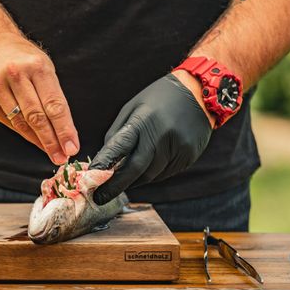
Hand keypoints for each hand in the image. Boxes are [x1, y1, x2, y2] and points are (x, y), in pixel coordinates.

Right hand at [0, 34, 78, 164]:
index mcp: (37, 66)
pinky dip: (22, 132)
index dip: (64, 129)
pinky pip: (7, 121)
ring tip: (51, 152)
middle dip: (52, 140)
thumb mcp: (43, 68)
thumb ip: (52, 96)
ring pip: (21, 122)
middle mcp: (15, 74)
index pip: (54, 104)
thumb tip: (64, 131)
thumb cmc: (23, 60)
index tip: (71, 147)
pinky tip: (33, 139)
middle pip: (37, 116)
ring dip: (38, 140)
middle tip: (61, 156)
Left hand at [90, 72, 212, 203]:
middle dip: (115, 185)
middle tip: (99, 197)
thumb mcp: (133, 107)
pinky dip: (151, 175)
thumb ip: (117, 134)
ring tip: (120, 182)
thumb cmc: (158, 99)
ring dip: (133, 181)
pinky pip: (165, 174)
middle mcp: (162, 135)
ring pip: (150, 175)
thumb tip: (104, 161)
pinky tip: (145, 170)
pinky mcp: (188, 156)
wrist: (199, 93)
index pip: (120, 146)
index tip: (90, 178)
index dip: (104, 163)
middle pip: (136, 168)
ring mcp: (177, 147)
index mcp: (144, 119)